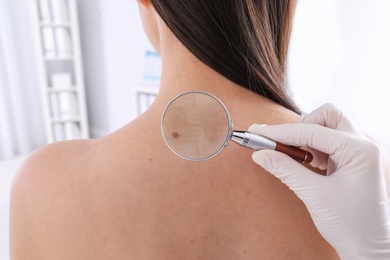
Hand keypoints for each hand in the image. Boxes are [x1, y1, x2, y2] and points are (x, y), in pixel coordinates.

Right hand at [249, 104, 389, 258]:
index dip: (282, 133)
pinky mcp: (353, 158)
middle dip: (301, 127)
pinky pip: (329, 141)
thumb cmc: (351, 225)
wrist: (369, 246)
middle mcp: (362, 144)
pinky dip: (313, 148)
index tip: (259, 135)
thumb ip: (286, 170)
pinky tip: (309, 164)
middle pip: (326, 116)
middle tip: (282, 146)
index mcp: (360, 150)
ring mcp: (359, 150)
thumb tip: (260, 154)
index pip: (312, 131)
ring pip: (327, 126)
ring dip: (307, 138)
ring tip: (298, 160)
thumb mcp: (314, 195)